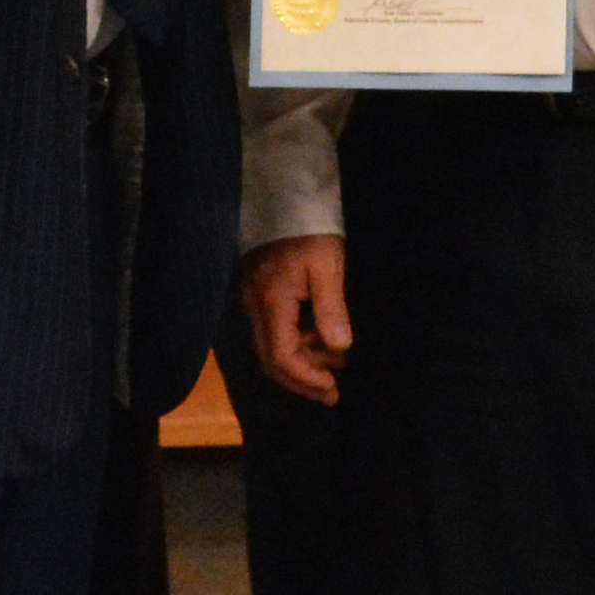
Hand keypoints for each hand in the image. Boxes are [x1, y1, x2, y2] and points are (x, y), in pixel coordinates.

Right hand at [240, 235, 351, 405]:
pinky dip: (299, 345)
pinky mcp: (260, 297)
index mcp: (269, 302)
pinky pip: (275, 333)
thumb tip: (340, 347)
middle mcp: (254, 308)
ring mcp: (254, 303)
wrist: (288, 201)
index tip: (332, 389)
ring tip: (337, 363)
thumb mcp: (327, 267)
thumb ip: (331, 309)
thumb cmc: (311, 232)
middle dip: (303, 380)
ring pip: (272, 349)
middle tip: (333, 393)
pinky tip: (323, 342)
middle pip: (271, 360)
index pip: (280, 356)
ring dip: (304, 363)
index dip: (305, 378)